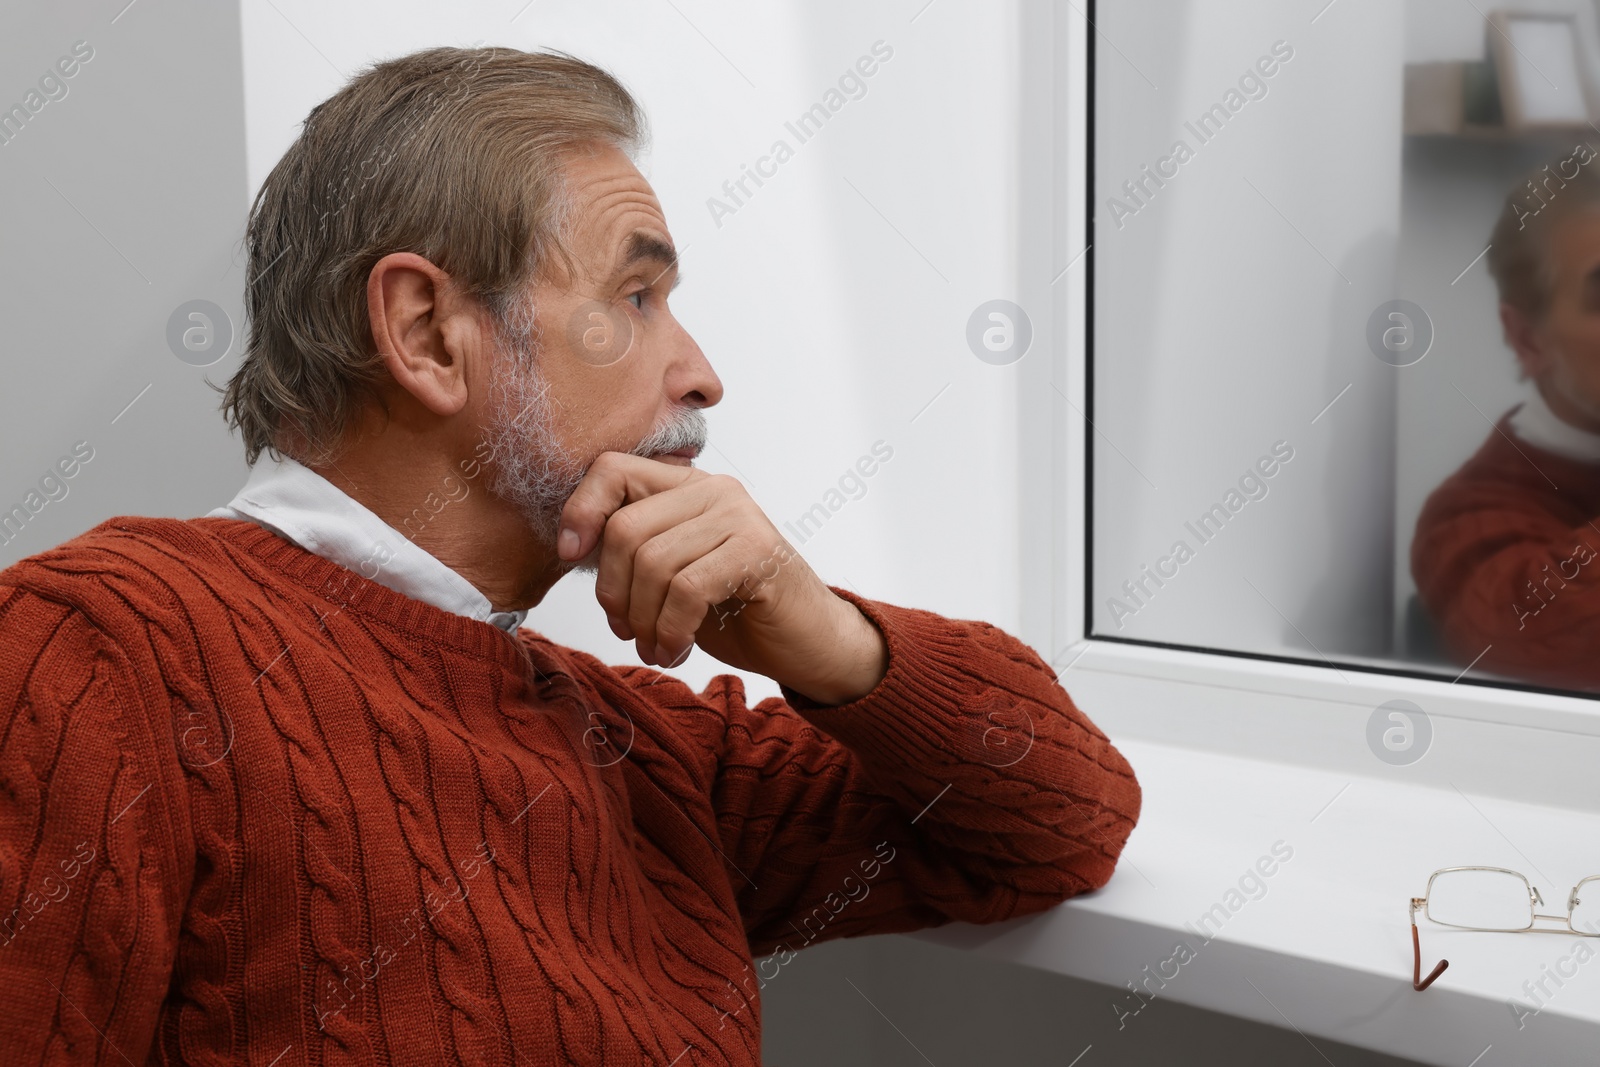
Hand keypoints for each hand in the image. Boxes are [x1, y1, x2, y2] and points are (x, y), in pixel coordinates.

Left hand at [557, 452, 887, 703]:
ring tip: (656, 647)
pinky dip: (670, 630)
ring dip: (644, 621)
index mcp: (685, 484)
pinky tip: (676, 649)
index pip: (612, 469)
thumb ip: (632, 550)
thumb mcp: (671, 571)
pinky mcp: (756, 551)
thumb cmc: (735, 608)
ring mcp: (738, 516)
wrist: (806, 640)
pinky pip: (686, 590)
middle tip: (626, 630)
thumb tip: (571, 546)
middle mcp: (712, 489)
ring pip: (653, 563)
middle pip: (625, 528)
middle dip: (613, 592)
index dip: (580, 511)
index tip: (570, 558)